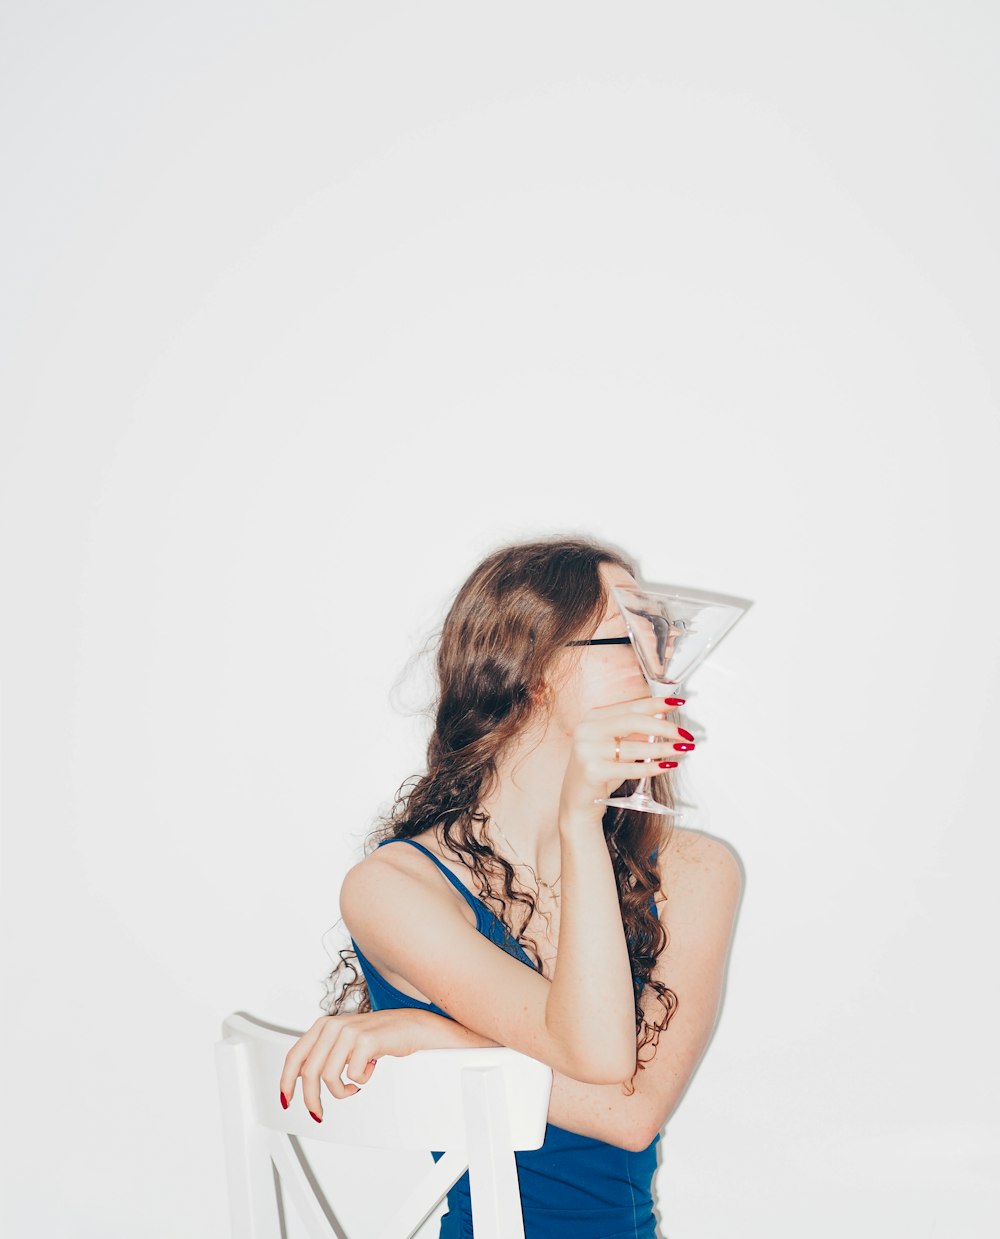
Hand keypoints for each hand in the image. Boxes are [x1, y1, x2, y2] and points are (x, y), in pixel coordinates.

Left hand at [279, 1009, 430, 1119]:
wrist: (410, 1026)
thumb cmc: (377, 1036)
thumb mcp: (344, 1041)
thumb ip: (324, 1054)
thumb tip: (301, 1079)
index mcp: (323, 1026)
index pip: (295, 1055)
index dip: (286, 1081)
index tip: (286, 1099)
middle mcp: (332, 1026)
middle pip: (309, 1072)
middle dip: (311, 1099)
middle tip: (317, 1113)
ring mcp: (349, 1032)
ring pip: (329, 1077)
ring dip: (342, 1091)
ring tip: (353, 1086)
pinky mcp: (365, 1041)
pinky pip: (353, 1075)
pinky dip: (361, 1080)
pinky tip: (370, 1068)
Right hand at [558, 694, 691, 820]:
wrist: (576, 798)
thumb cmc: (600, 768)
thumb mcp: (615, 745)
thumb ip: (634, 730)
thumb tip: (663, 716)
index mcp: (593, 717)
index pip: (631, 706)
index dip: (657, 703)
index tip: (678, 703)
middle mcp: (587, 730)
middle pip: (634, 721)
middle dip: (664, 727)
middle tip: (685, 734)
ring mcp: (587, 750)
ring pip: (634, 747)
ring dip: (663, 748)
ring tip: (681, 750)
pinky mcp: (592, 771)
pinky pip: (630, 769)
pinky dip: (651, 767)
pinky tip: (666, 766)